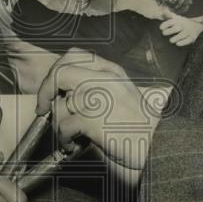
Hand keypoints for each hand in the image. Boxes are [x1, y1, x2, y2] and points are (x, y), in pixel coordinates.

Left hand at [36, 49, 157, 169]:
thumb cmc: (139, 124)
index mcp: (111, 71)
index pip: (74, 55)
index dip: (55, 70)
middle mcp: (103, 80)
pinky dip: (64, 140)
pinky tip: (73, 146)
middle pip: (60, 72)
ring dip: (59, 126)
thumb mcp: (122, 93)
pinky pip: (64, 127)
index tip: (51, 89)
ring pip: (60, 106)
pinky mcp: (93, 120)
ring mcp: (98, 99)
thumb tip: (66, 93)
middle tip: (43, 108)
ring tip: (69, 138)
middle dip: (45, 91)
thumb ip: (98, 85)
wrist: (159, 144)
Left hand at [160, 14, 202, 46]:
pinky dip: (183, 42)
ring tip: (171, 40)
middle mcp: (183, 25)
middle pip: (176, 28)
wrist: (198, 24)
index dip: (165, 24)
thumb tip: (163, 10)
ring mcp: (188, 31)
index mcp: (179, 20)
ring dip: (176, 38)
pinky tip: (177, 43)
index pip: (171, 21)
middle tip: (164, 33)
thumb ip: (169, 14)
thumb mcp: (176, 17)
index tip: (160, 28)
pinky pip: (188, 40)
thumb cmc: (183, 22)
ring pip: (182, 35)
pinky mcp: (193, 36)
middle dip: (169, 31)